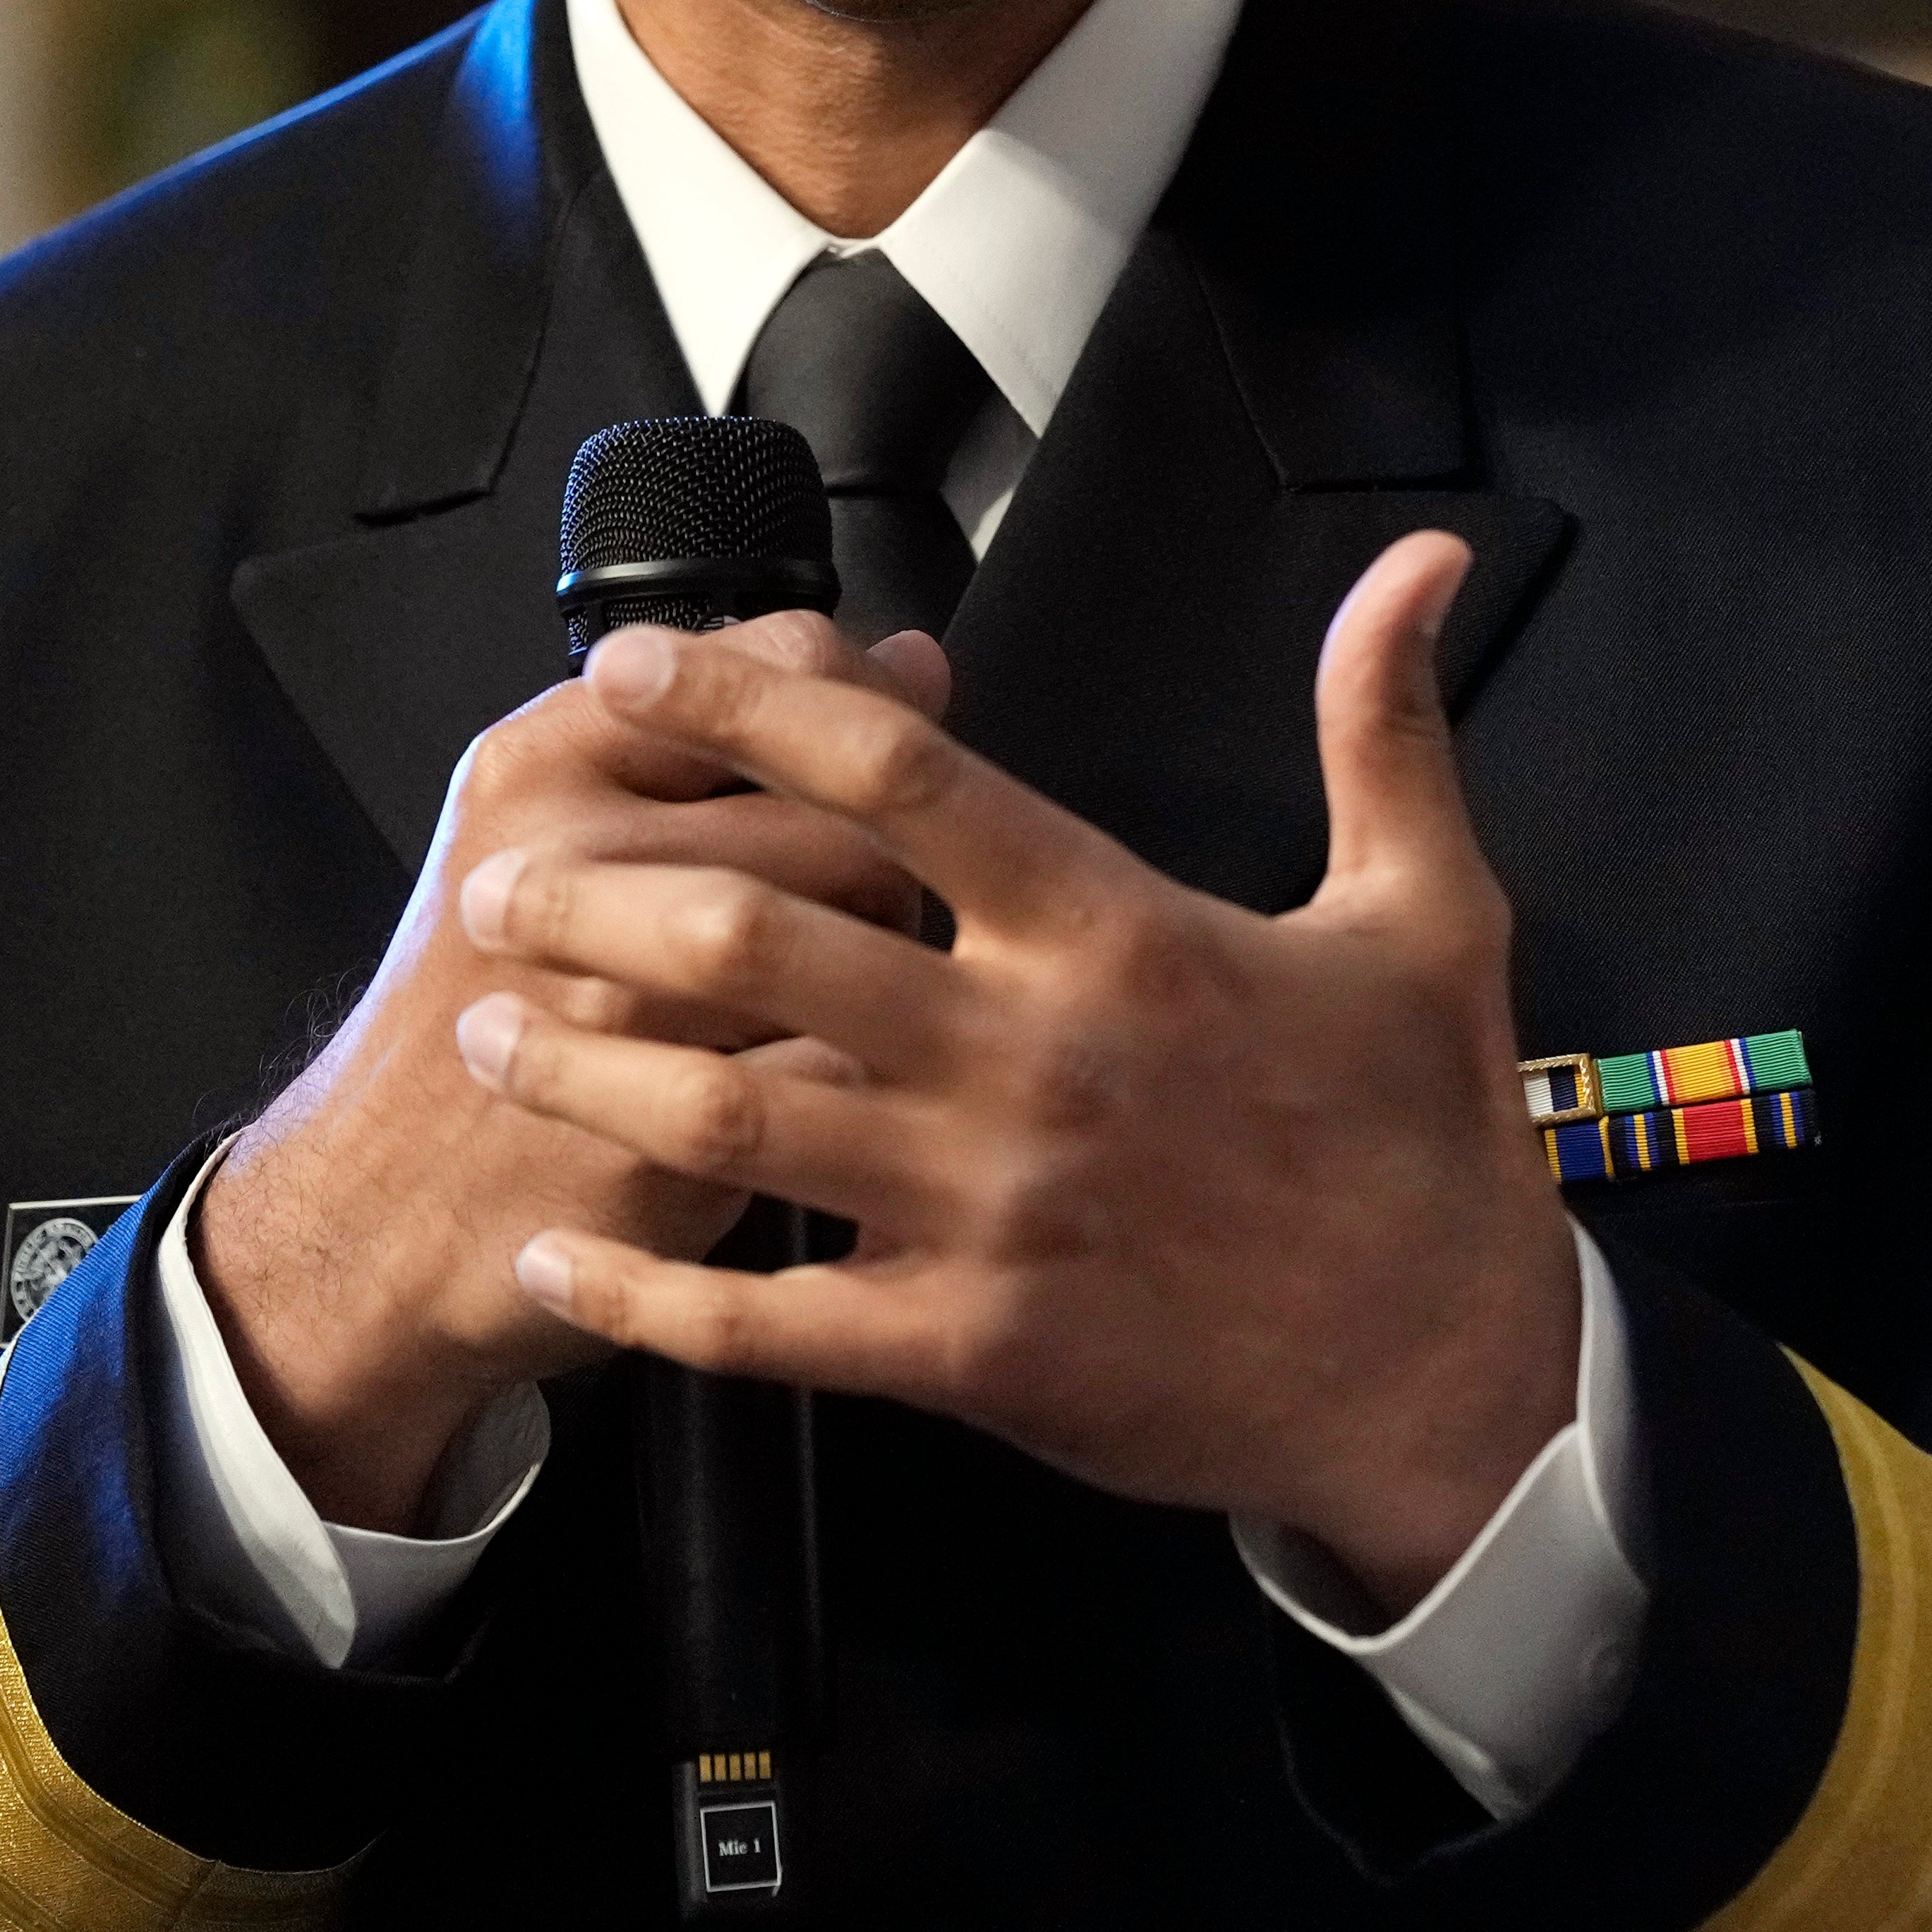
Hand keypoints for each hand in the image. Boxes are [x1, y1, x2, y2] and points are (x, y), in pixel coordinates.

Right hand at [201, 613, 939, 1526]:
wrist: (373, 1210)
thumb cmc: (475, 1009)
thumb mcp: (543, 830)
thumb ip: (722, 737)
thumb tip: (916, 662)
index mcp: (541, 768)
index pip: (773, 672)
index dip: (867, 715)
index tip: (876, 769)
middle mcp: (575, 863)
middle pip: (842, 814)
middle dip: (886, 865)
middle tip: (852, 917)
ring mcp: (620, 999)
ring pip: (857, 933)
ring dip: (889, 966)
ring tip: (836, 997)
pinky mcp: (669, 1124)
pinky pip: (842, 1061)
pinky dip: (861, 1078)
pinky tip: (817, 1092)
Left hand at [455, 531, 1576, 1615]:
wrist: (1451, 1375)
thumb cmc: (1424, 1133)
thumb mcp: (1432, 907)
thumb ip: (1384, 722)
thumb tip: (1423, 556)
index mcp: (1116, 933)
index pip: (899, 776)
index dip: (750, 705)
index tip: (635, 666)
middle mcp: (1032, 1059)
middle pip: (763, 938)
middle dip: (601, 897)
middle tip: (499, 875)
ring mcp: (991, 1213)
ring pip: (735, 1120)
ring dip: (585, 1073)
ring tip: (481, 1032)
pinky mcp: (974, 1353)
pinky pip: (770, 1326)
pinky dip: (649, 1297)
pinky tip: (558, 1260)